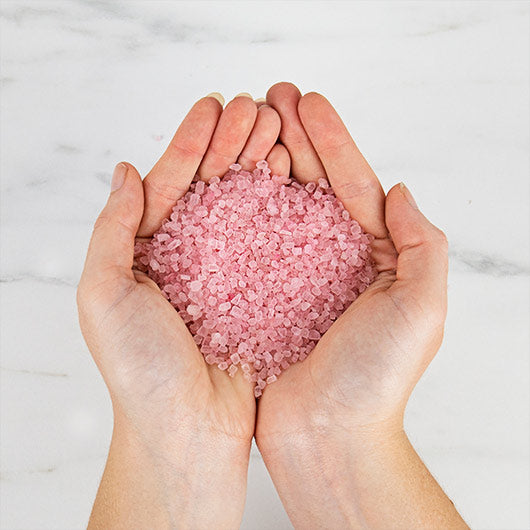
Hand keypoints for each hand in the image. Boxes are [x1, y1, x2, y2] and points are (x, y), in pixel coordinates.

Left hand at [77, 92, 287, 528]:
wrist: (188, 429)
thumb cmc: (140, 370)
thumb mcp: (104, 295)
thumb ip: (111, 230)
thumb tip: (125, 169)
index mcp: (147, 251)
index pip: (169, 183)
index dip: (191, 142)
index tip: (215, 105)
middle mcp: (189, 255)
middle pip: (211, 186)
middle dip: (231, 142)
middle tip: (258, 105)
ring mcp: (228, 271)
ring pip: (244, 205)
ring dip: (257, 163)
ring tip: (277, 127)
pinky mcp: (260, 290)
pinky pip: (270, 239)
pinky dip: (279, 204)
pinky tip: (291, 176)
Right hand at [255, 83, 466, 527]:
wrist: (328, 438)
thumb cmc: (377, 380)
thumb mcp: (421, 309)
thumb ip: (421, 245)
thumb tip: (399, 191)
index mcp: (374, 256)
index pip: (353, 184)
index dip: (332, 140)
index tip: (307, 102)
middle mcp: (333, 259)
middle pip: (313, 186)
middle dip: (294, 137)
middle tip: (271, 95)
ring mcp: (293, 274)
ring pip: (278, 205)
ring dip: (265, 160)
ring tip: (246, 121)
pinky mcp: (261, 293)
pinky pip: (249, 241)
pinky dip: (240, 206)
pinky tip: (225, 175)